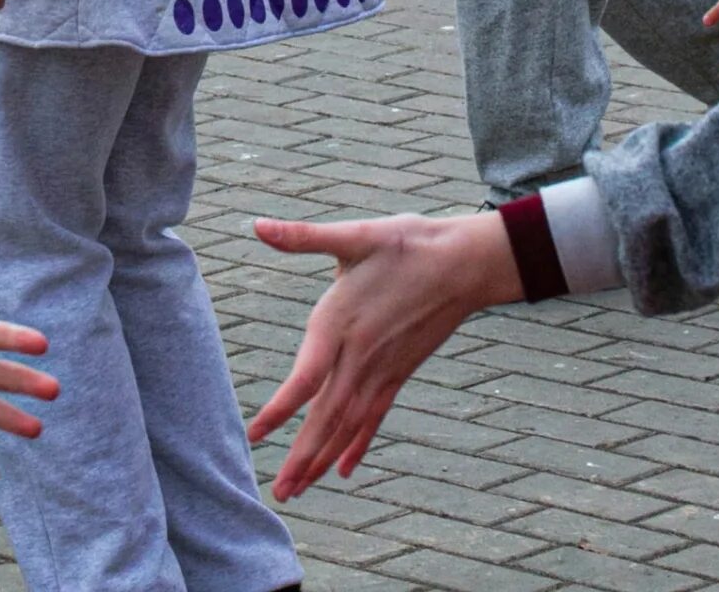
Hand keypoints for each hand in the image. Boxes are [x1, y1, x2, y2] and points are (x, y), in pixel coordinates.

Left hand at [246, 212, 522, 497]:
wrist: (464, 262)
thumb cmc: (407, 243)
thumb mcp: (355, 234)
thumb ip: (303, 236)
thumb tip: (259, 224)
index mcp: (340, 323)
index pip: (304, 379)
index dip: (279, 410)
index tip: (255, 434)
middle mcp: (359, 355)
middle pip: (326, 417)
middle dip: (300, 456)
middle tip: (278, 493)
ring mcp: (382, 368)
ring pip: (347, 424)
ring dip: (322, 458)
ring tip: (298, 489)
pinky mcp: (399, 372)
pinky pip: (374, 416)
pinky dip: (357, 444)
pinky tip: (343, 469)